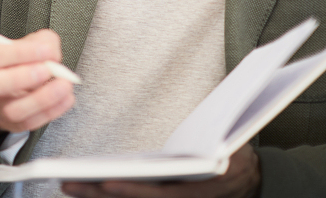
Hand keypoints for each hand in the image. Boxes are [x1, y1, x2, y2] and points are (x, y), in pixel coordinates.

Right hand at [0, 28, 74, 133]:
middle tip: (47, 70)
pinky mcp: (7, 124)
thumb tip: (51, 52)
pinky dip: (51, 111)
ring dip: (42, 98)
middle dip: (19, 78)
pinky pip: (28, 123)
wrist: (20, 81)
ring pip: (11, 110)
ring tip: (63, 85)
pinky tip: (66, 97)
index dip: (17, 53)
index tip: (45, 50)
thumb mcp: (30, 42)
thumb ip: (41, 41)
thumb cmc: (21, 59)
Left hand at [61, 146, 260, 197]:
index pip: (160, 195)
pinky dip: (113, 194)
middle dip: (99, 195)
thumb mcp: (236, 147)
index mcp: (202, 191)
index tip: (105, 183)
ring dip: (99, 196)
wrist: (258, 183)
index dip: (132, 191)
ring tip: (68, 183)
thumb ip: (220, 142)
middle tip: (67, 184)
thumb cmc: (242, 157)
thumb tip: (213, 134)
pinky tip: (90, 186)